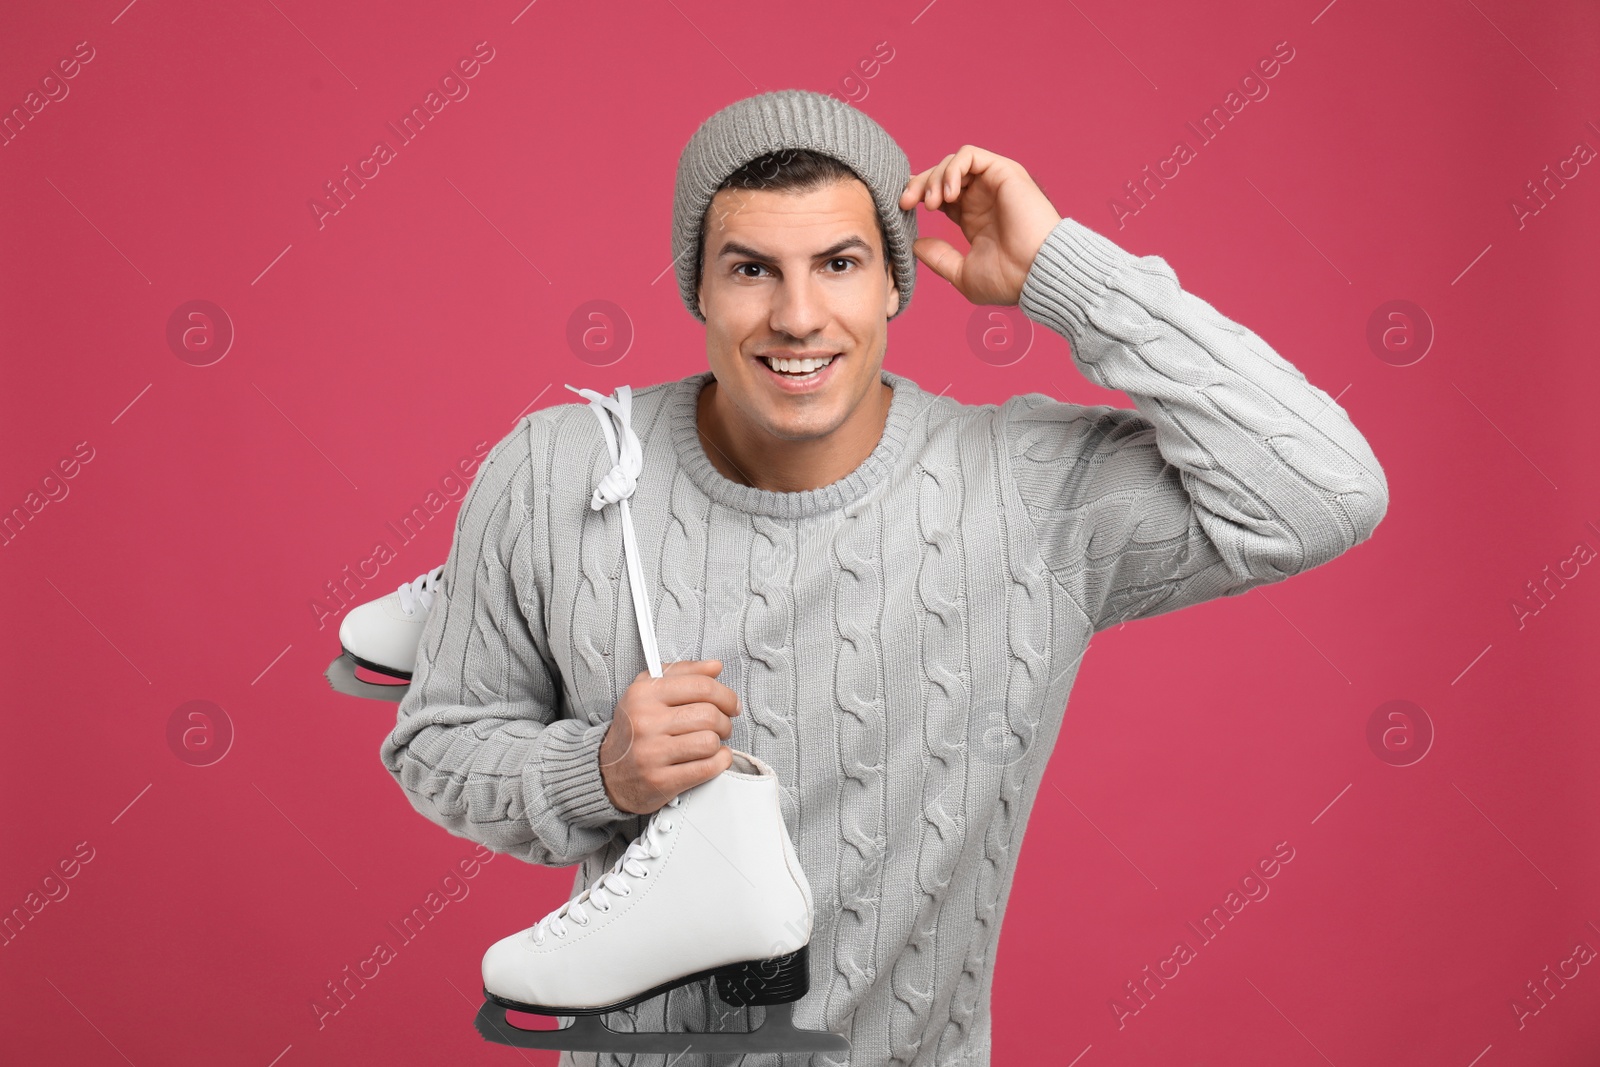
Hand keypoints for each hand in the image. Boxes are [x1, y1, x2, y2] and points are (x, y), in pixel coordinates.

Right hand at [598, 659, 740, 813]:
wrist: (608, 772)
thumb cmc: (634, 729)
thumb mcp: (648, 691)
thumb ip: (683, 674)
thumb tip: (714, 666)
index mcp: (644, 694)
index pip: (701, 686)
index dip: (726, 695)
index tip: (731, 704)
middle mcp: (646, 721)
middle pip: (709, 715)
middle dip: (725, 721)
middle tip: (721, 725)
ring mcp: (652, 753)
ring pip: (710, 741)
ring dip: (719, 743)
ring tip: (710, 742)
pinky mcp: (661, 781)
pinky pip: (707, 768)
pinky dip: (719, 762)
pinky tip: (711, 758)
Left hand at [899, 145, 1061, 306]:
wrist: (1037, 273)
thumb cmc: (1009, 280)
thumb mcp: (963, 274)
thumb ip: (940, 258)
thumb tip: (915, 245)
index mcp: (974, 218)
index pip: (939, 195)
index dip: (918, 196)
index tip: (902, 209)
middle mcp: (983, 198)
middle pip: (941, 175)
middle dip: (919, 184)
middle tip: (906, 202)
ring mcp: (993, 183)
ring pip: (952, 162)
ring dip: (934, 178)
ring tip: (932, 204)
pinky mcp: (1003, 171)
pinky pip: (969, 155)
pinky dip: (952, 168)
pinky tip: (948, 194)